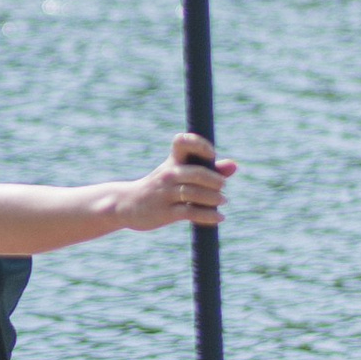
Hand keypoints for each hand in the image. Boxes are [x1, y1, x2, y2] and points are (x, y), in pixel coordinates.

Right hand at [119, 132, 233, 234]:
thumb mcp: (179, 174)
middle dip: (215, 180)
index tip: (211, 155)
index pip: (183, 142)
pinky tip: (218, 217)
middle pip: (196, 173)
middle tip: (222, 186)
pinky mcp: (165, 212)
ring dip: (213, 198)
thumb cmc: (160, 187)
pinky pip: (190, 213)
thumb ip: (208, 169)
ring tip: (222, 201)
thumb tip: (234, 165)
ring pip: (194, 194)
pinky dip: (208, 215)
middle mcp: (168, 174)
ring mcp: (165, 193)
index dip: (199, 144)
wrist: (126, 204)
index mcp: (172, 161)